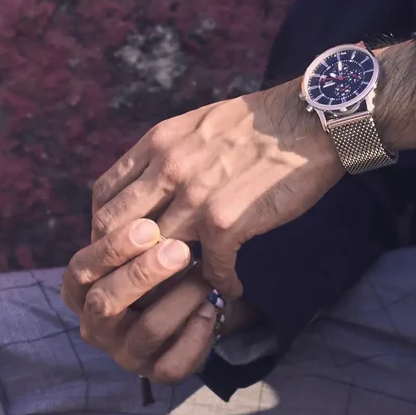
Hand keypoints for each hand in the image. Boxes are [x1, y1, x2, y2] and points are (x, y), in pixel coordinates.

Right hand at [60, 220, 258, 384]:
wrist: (198, 294)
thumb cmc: (164, 252)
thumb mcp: (146, 236)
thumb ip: (138, 225)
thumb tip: (149, 203)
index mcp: (82, 287)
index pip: (82, 268)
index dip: (110, 250)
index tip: (148, 226)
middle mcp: (95, 323)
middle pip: (106, 301)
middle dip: (142, 275)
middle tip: (178, 250)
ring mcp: (124, 351)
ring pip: (146, 331)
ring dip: (178, 302)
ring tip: (204, 278)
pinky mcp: (155, 372)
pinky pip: (171, 365)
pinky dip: (194, 336)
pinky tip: (212, 310)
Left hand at [87, 81, 342, 300]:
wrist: (310, 120)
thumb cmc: (263, 122)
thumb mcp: (200, 124)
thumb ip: (171, 152)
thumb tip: (154, 181)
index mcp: (159, 142)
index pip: (105, 194)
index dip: (105, 227)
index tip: (122, 246)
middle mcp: (168, 168)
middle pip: (119, 230)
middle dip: (126, 261)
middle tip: (147, 280)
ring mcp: (194, 197)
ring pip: (159, 255)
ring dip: (173, 280)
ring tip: (188, 293)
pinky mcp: (225, 222)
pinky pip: (210, 270)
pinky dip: (222, 284)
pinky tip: (233, 286)